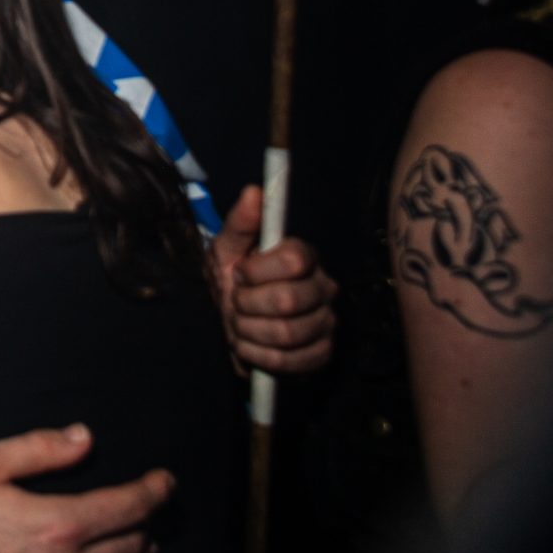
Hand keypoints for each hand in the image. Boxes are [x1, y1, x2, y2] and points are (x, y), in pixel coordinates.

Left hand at [211, 184, 337, 372]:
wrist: (233, 325)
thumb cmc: (233, 281)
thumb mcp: (226, 249)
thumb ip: (240, 223)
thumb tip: (254, 191)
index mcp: (304, 257)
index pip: (296, 260)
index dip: (258, 270)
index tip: (239, 274)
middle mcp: (324, 287)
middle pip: (289, 299)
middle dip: (247, 304)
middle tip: (235, 302)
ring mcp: (326, 322)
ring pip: (287, 333)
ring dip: (248, 331)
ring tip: (240, 324)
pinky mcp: (321, 353)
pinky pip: (289, 361)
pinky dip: (258, 355)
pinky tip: (250, 346)